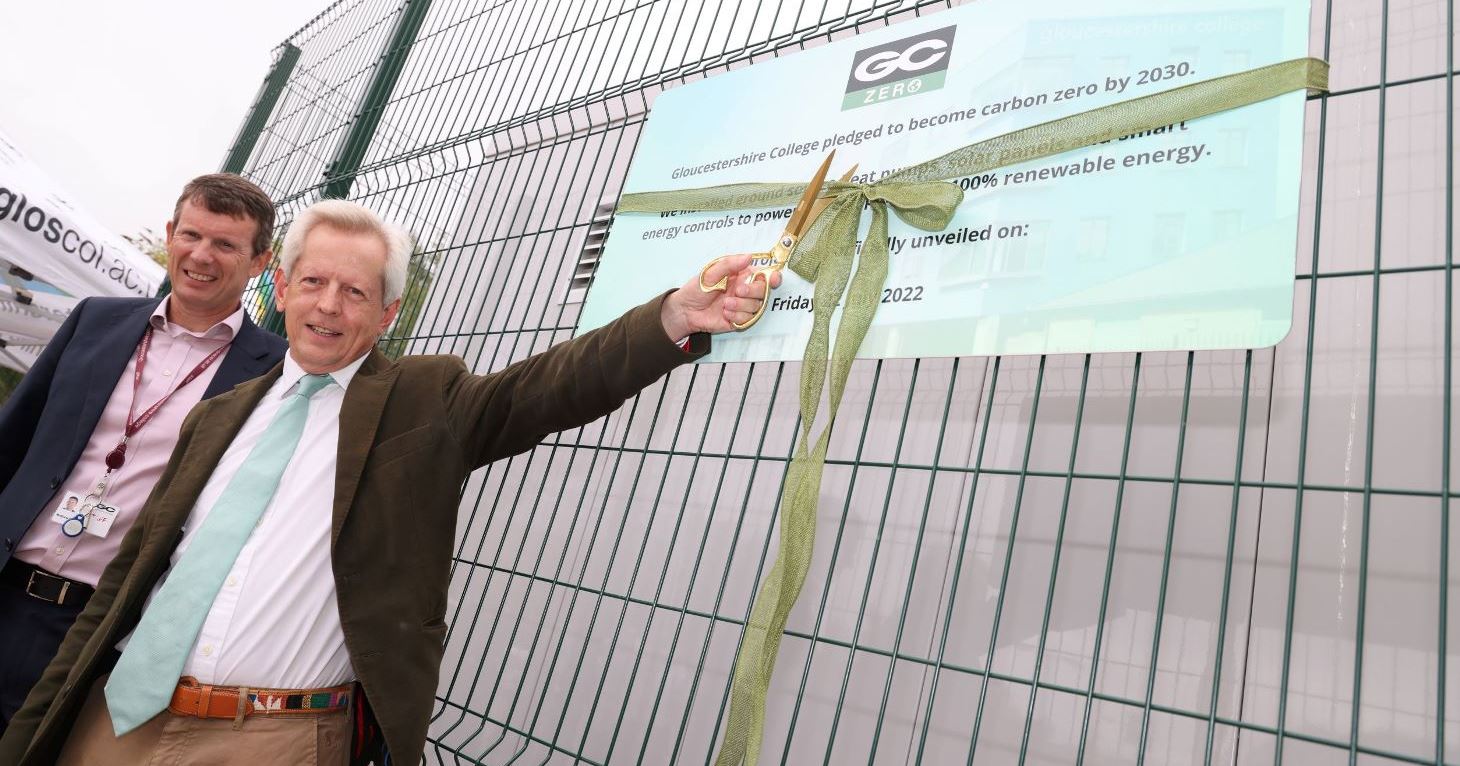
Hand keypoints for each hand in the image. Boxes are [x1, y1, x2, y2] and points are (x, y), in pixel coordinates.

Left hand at [660, 255, 782, 338]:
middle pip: (763, 291)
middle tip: (738, 291)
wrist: (686, 310)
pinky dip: (737, 316)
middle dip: (753, 291)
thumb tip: (748, 257)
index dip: (772, 277)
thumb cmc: (697, 288)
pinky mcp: (739, 320)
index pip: (763, 275)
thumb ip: (730, 264)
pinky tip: (725, 313)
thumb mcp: (710, 272)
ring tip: (725, 303)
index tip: (773, 279)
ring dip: (741, 305)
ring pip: (756, 306)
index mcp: (741, 275)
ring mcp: (742, 305)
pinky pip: (748, 319)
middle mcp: (745, 290)